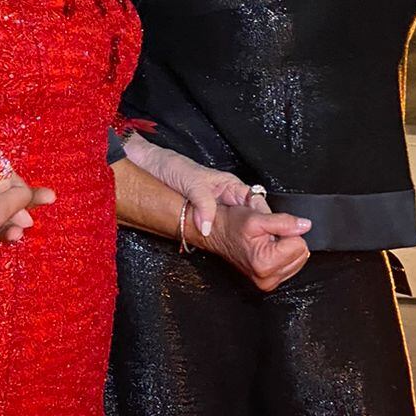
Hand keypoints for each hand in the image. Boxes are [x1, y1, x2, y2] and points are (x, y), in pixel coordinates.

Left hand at [123, 134, 253, 236]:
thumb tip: (208, 228)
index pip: (256, 203)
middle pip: (249, 218)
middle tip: (254, 247)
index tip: (265, 234)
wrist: (149, 166)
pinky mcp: (204, 217)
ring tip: (242, 249)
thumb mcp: (190, 181)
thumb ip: (203, 204)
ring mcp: (216, 208)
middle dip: (254, 232)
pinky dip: (221, 238)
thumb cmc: (171, 166)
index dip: (264, 219)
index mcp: (230, 185)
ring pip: (236, 226)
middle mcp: (226, 197)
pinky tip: (221, 246)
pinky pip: (219, 230)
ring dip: (238, 237)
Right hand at [207, 201, 310, 291]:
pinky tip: (267, 250)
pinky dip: (282, 256)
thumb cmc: (231, 226)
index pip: (299, 244)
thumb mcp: (257, 217)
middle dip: (286, 241)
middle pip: (301, 254)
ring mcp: (268, 282)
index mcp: (264, 263)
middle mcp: (266, 278)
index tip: (270, 231)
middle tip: (267, 237)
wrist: (217, 233)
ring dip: (284, 249)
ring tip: (265, 243)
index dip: (286, 232)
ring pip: (298, 260)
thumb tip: (304, 225)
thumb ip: (284, 222)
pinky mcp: (269, 282)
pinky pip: (291, 266)